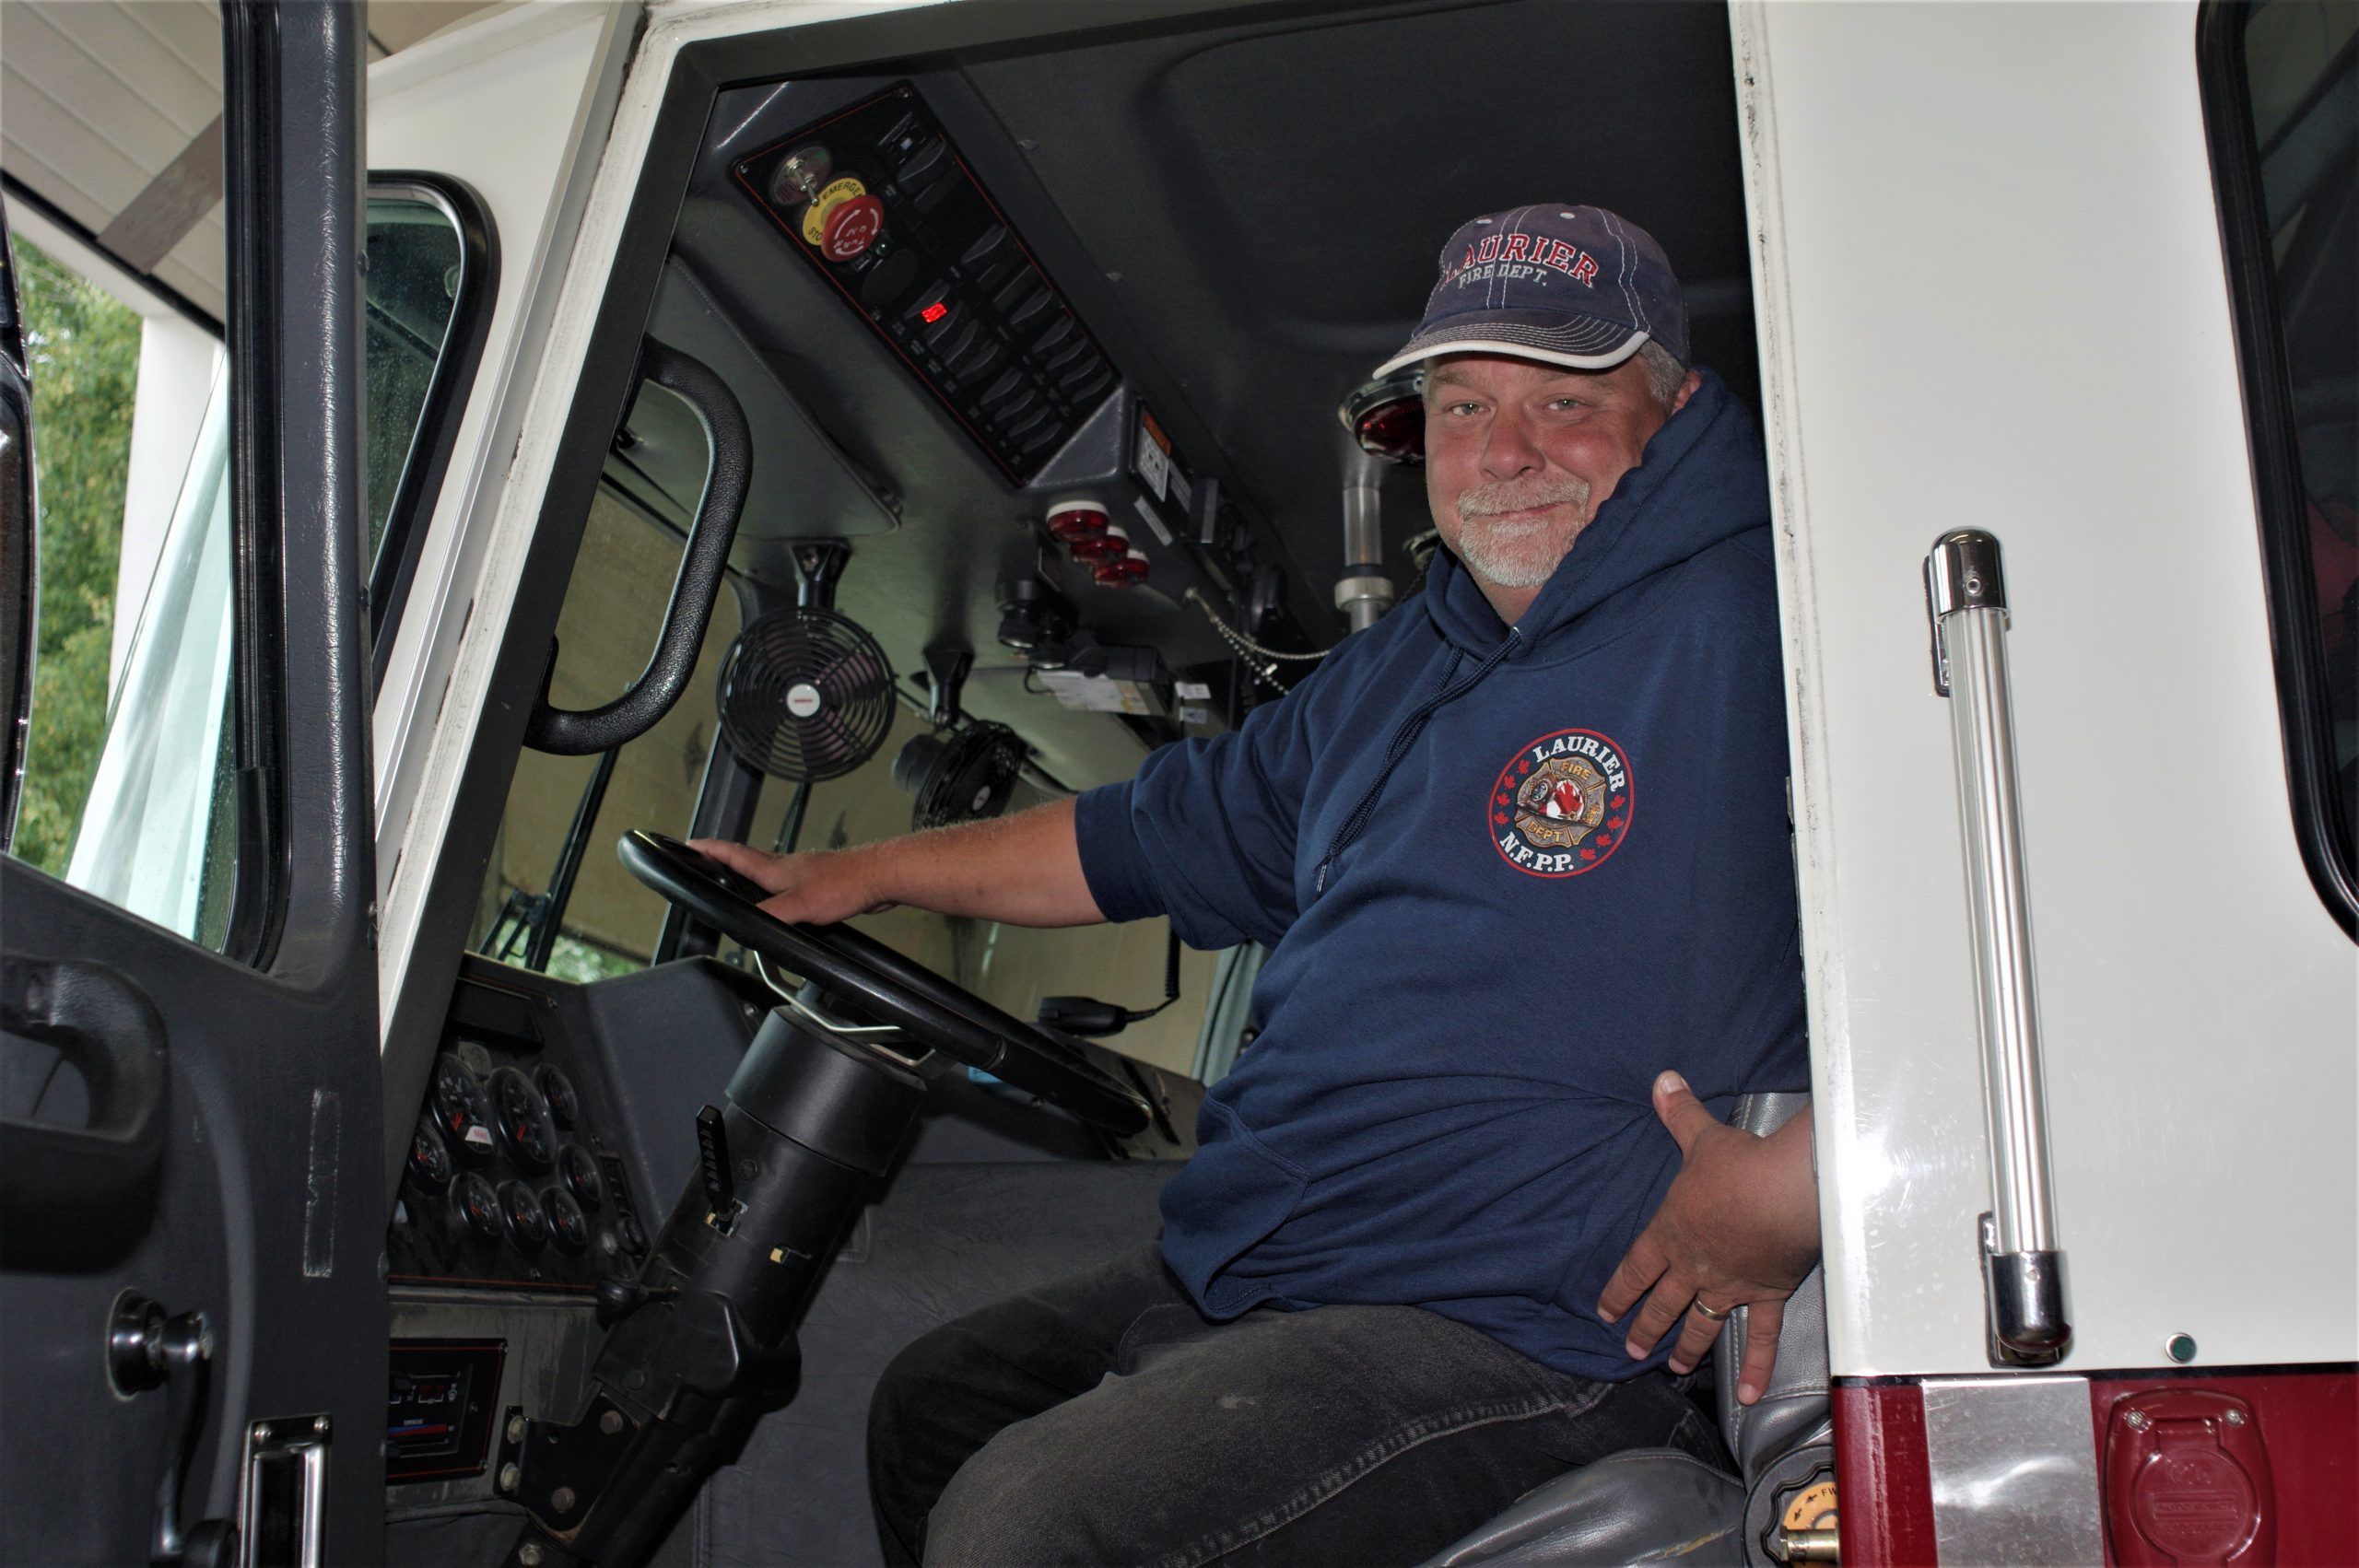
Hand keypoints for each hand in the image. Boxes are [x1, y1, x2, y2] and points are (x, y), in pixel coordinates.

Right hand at [688, 838, 893, 926]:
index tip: (690, 844)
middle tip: (711, 861)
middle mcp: (788, 867)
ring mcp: (806, 874)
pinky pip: (793, 885)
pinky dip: (780, 890)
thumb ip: (771, 915)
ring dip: (753, 875)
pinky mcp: (823, 884)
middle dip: (727, 861)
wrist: (881, 877)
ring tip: (742, 883)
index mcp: (776, 869)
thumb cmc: (845, 884)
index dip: (710, 850)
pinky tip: (787, 902)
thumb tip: (746, 925)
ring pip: (772, 872)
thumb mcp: (800, 904)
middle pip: (750, 860)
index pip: (735, 855)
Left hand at [1596, 1073, 1819, 1404]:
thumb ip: (1678, 1112)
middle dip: (1645, 1328)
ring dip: (1686, 1348)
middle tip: (1631, 1350)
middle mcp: (1694, 1266)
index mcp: (1671, 1232)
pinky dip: (1757, 1368)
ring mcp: (1729, 1286)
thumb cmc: (1739, 1165)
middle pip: (1662, 1304)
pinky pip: (1761, 1338)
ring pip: (1701, 1326)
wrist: (1785, 1191)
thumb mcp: (1700, 1135)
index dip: (1618, 1291)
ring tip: (1674, 1368)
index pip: (1635, 1268)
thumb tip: (1661, 1080)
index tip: (1604, 1312)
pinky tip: (1750, 1396)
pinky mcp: (1767, 1294)